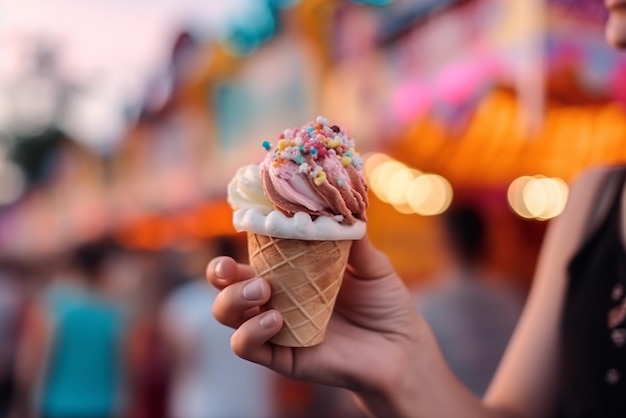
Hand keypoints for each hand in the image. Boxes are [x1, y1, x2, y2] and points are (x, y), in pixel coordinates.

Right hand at [206, 236, 423, 400]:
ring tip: (263, 291)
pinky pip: (247, 347)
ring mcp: (276, 329)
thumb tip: (339, 205)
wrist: (403, 347)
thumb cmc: (385, 303)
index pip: (251, 257)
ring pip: (228, 315)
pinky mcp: (282, 356)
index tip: (241, 224)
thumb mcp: (371, 264)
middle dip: (218, 273)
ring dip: (232, 300)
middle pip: (226, 286)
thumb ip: (352, 238)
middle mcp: (276, 301)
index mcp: (290, 275)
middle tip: (232, 267)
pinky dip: (251, 331)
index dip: (241, 239)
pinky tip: (275, 320)